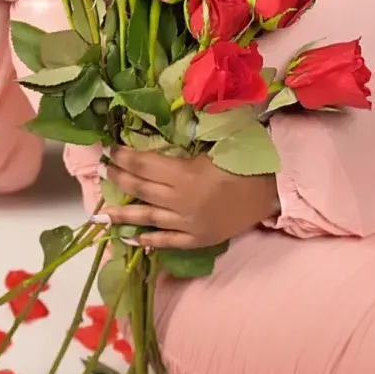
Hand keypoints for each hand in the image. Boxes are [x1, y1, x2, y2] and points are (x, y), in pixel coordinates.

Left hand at [98, 146, 279, 250]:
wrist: (272, 191)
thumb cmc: (245, 161)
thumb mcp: (215, 145)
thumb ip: (187, 142)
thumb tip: (161, 131)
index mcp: (185, 174)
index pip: (144, 164)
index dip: (124, 157)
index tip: (109, 150)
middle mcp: (181, 201)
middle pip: (141, 189)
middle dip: (119, 179)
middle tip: (103, 171)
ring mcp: (188, 224)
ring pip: (148, 218)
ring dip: (123, 214)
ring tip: (102, 213)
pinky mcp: (198, 239)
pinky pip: (168, 242)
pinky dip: (149, 241)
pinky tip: (133, 239)